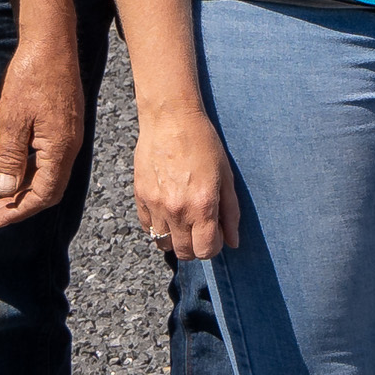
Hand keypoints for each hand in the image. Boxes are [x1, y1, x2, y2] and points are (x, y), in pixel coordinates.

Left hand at [0, 33, 87, 224]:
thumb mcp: (13, 120)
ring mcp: (69, 136)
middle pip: (49, 189)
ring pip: (49, 174)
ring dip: (24, 188)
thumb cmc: (31, 78)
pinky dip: (31, 171)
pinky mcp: (65, 126)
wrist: (51, 44)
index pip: (43, 194)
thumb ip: (10, 158)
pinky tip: (13, 169)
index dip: (19, 210)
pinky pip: (50, 160)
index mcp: (60, 148)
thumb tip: (6, 190)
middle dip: (20, 204)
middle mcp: (70, 146)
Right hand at [137, 102, 242, 261]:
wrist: (171, 121)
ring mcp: (156, 206)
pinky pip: (148, 228)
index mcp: (202, 205)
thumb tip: (233, 241)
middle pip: (185, 253)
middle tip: (202, 230)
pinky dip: (159, 227)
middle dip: (197, 247)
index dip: (215, 246)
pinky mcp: (140, 198)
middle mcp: (177, 210)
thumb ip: (230, 213)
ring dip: (176, 239)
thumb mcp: (226, 177)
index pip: (207, 250)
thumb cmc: (204, 144)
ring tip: (185, 221)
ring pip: (164, 244)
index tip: (218, 234)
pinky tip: (169, 211)